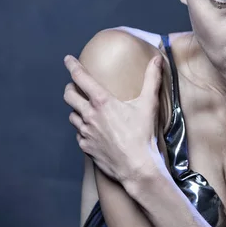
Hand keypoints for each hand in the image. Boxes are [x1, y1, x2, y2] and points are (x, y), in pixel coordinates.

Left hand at [63, 54, 164, 182]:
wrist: (136, 166)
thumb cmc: (143, 134)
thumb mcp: (149, 104)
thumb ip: (152, 79)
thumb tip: (157, 59)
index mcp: (102, 102)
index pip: (80, 78)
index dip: (72, 66)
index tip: (67, 60)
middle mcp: (89, 115)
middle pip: (69, 96)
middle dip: (70, 88)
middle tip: (76, 86)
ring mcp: (85, 132)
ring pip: (72, 115)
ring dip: (76, 110)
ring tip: (85, 109)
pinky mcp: (85, 147)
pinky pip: (79, 134)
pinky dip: (83, 129)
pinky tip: (93, 130)